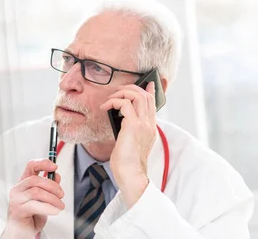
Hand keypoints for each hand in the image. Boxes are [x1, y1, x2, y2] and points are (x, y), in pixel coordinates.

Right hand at [2, 159, 64, 238]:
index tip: (54, 166)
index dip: (43, 163)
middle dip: (52, 186)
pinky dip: (48, 207)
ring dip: (52, 199)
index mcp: (23, 183)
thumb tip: (56, 176)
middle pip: (35, 180)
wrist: (22, 232)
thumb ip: (48, 187)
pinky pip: (34, 205)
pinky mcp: (17, 211)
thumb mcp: (43, 199)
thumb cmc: (31, 215)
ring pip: (36, 192)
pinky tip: (55, 211)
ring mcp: (16, 200)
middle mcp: (17, 189)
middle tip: (61, 194)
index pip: (31, 166)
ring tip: (60, 206)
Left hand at [99, 82, 157, 206]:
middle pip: (145, 95)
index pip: (153, 104)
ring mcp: (143, 124)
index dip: (150, 91)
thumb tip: (121, 120)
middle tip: (117, 92)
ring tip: (109, 100)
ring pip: (137, 95)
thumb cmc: (127, 162)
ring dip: (121, 93)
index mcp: (150, 128)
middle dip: (130, 88)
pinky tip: (105, 108)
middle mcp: (149, 124)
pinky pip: (124, 104)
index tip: (148, 83)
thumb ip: (129, 130)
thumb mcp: (130, 142)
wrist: (131, 175)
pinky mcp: (133, 126)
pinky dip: (113, 102)